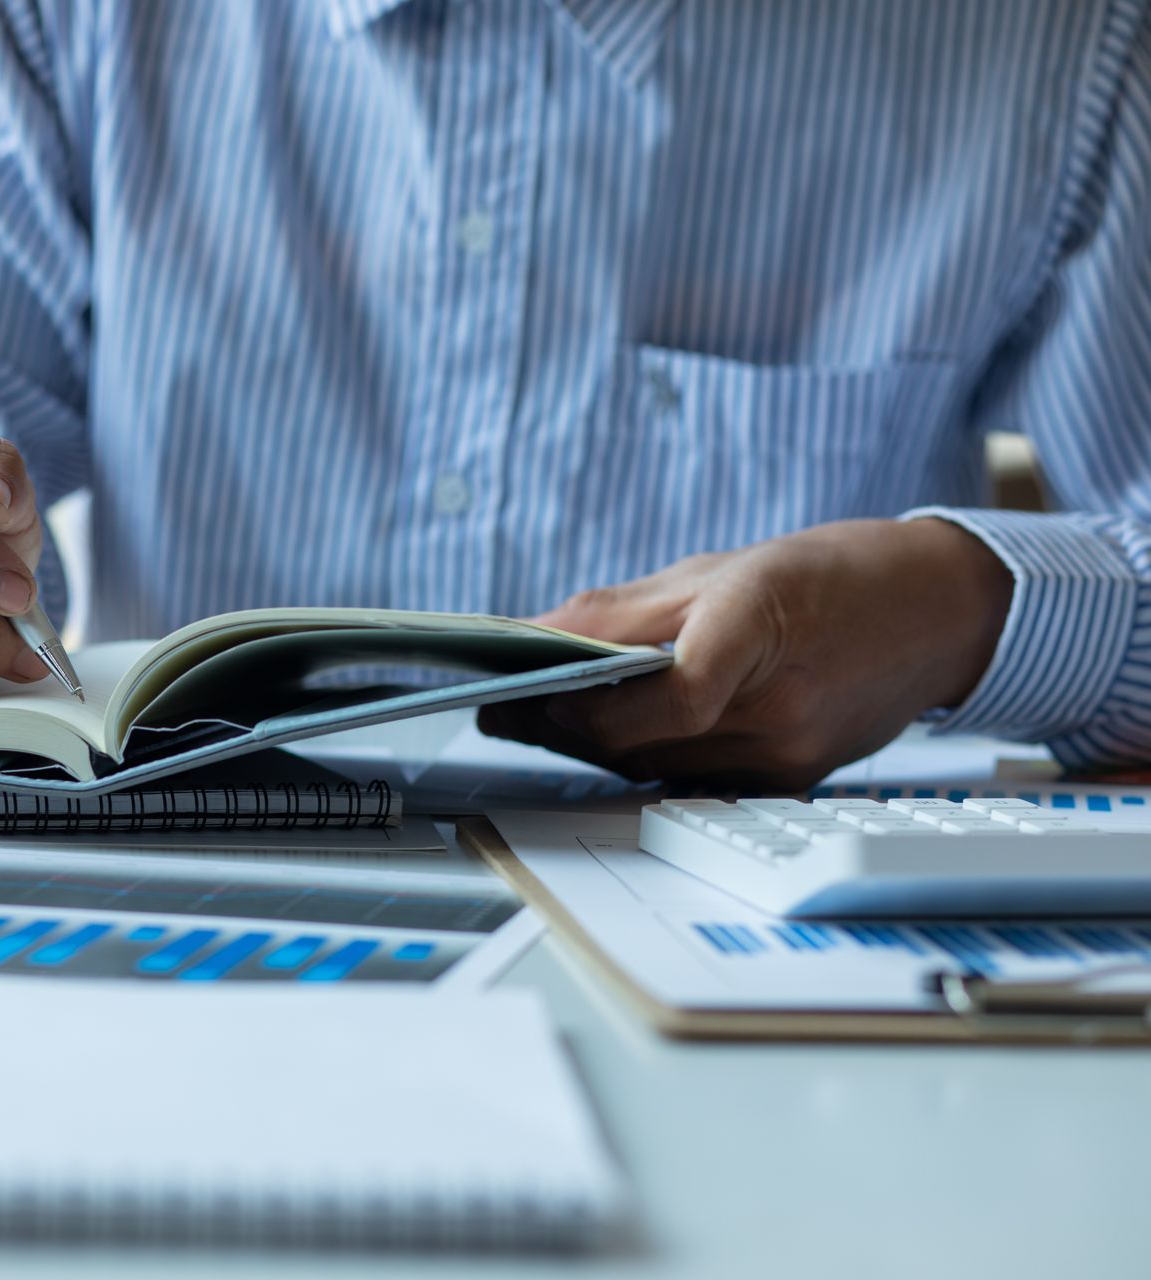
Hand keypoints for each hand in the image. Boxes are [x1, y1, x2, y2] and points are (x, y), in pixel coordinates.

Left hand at [479, 518, 1013, 789]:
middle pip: (642, 738)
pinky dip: (645, 754)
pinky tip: (614, 728)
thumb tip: (531, 637)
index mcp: (764, 624)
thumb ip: (619, 611)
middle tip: (507, 705)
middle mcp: (781, 705)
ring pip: (655, 766)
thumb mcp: (720, 567)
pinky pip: (690, 778)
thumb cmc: (830, 575)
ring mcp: (790, 755)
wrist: (938, 612)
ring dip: (596, 743)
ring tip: (545, 711)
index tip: (530, 693)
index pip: (669, 693)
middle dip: (565, 723)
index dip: (590, 703)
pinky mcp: (791, 783)